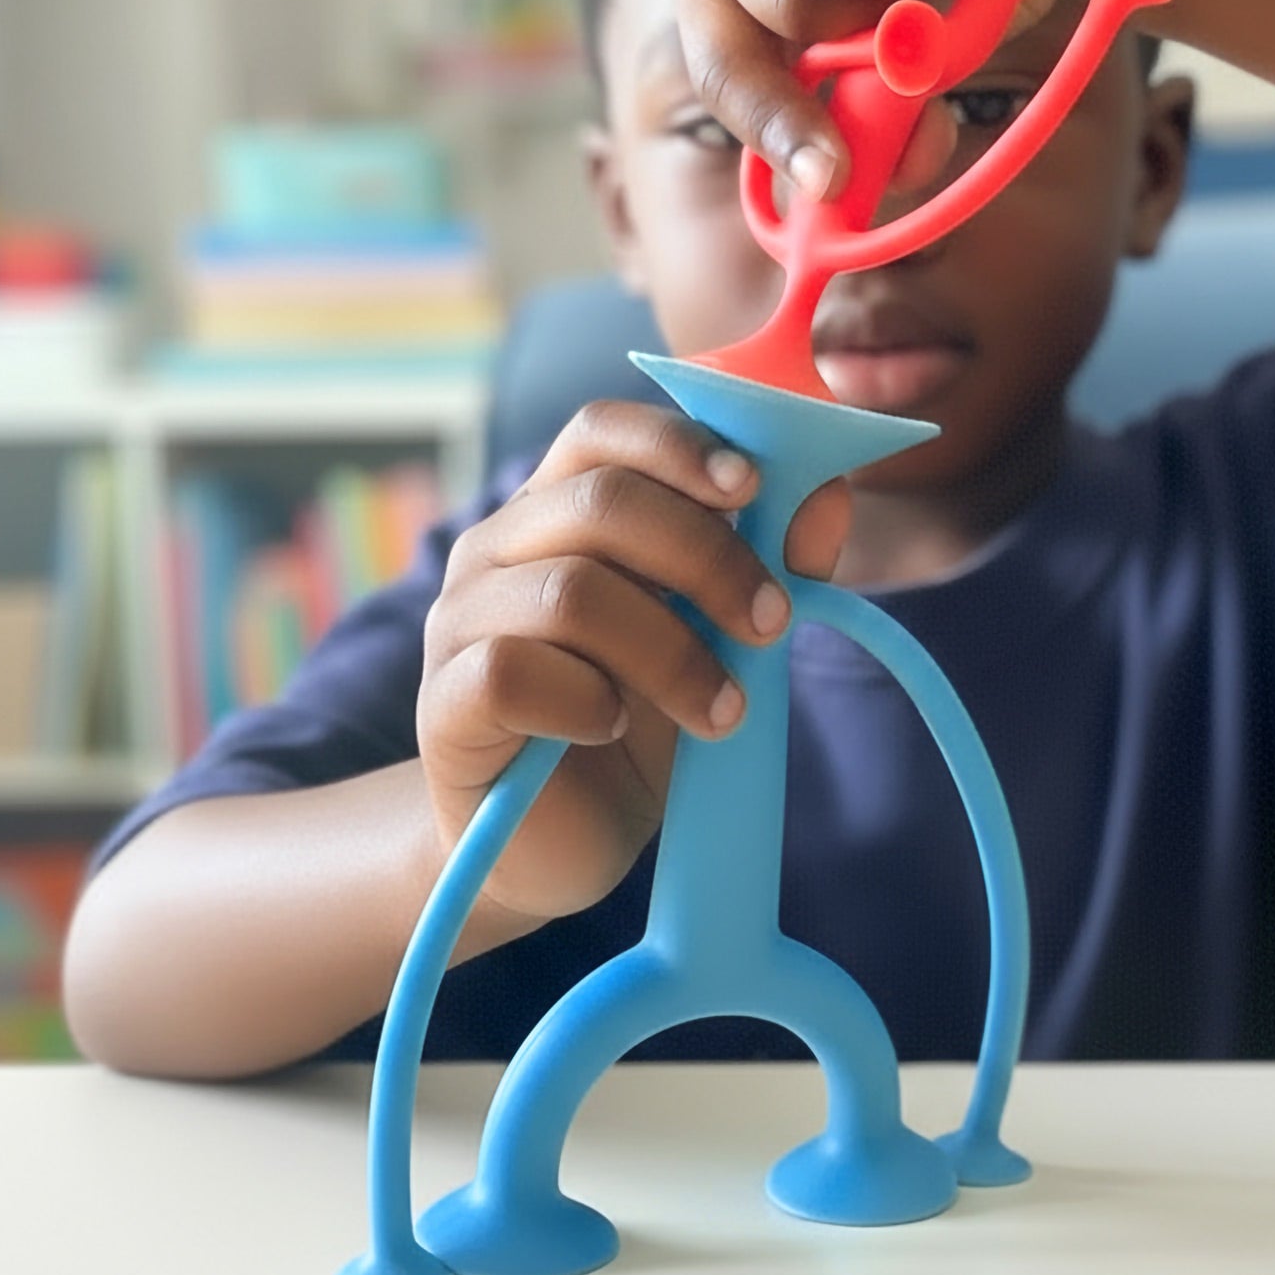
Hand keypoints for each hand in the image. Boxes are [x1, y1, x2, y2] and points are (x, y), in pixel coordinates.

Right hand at [417, 402, 849, 920]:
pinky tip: (616, 728)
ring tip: (727, 710)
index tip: (755, 489)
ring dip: (673, 651)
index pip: (601, 430)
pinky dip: (587, 700)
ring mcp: (459, 623)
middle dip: (708, 558)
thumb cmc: (637, 723)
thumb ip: (770, 566)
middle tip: (773, 625)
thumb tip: (829, 496)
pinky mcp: (445, 704)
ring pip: (570, 593)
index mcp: (556, 510)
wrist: (558, 844)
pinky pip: (514, 672)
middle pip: (600, 504)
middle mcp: (496, 549)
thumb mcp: (719, 642)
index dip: (680, 445)